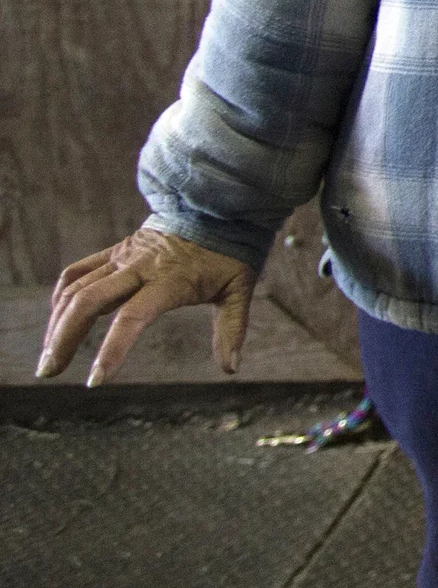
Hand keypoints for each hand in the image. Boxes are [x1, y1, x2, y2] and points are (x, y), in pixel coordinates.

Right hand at [38, 228, 254, 385]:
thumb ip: (232, 329)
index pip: (132, 318)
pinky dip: (62, 296)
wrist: (218, 206)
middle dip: (63, 339)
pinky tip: (57, 320)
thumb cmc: (230, 251)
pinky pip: (78, 272)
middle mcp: (139, 268)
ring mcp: (123, 257)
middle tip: (48, 372)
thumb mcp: (239, 288)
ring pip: (76, 289)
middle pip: (88, 302)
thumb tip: (230, 368)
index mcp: (170, 281)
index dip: (112, 350)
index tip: (95, 381)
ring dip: (57, 324)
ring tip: (49, 358)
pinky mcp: (115, 250)